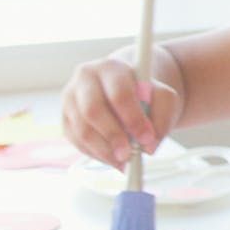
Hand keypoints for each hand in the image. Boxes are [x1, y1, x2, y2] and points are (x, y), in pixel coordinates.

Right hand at [61, 53, 180, 168]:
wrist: (128, 89)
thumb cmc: (145, 93)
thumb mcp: (164, 97)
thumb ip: (162, 117)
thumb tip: (148, 145)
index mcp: (112, 68)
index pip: (119, 94)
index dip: (133, 119)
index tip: (146, 138)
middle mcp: (86, 79)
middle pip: (93, 110)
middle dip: (113, 137)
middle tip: (129, 155)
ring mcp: (71, 98)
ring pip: (81, 129)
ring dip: (103, 151)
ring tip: (122, 161)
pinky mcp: (65, 118)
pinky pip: (76, 141)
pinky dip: (95, 154)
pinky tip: (112, 158)